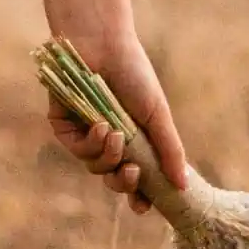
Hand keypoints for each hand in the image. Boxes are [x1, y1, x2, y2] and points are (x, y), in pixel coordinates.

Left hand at [45, 27, 189, 213]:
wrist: (102, 42)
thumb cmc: (134, 73)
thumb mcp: (157, 115)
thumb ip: (169, 150)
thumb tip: (184, 187)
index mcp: (134, 139)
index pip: (136, 178)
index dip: (139, 196)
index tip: (144, 206)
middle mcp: (109, 139)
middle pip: (113, 179)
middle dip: (123, 183)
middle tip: (133, 173)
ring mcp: (86, 133)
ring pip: (95, 166)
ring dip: (108, 157)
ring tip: (117, 134)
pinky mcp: (64, 124)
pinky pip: (75, 148)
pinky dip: (90, 143)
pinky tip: (100, 125)